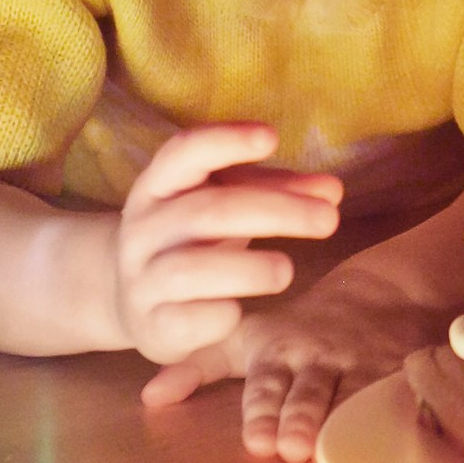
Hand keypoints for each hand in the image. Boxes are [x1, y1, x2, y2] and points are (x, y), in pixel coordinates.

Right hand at [113, 123, 342, 365]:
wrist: (131, 299)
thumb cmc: (193, 239)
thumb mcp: (225, 204)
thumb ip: (277, 192)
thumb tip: (332, 191)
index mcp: (158, 186)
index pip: (184, 153)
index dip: (225, 141)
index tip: (271, 137)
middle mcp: (142, 228)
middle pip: (209, 211)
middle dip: (275, 211)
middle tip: (328, 219)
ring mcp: (142, 278)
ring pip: (193, 269)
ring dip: (250, 268)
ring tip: (287, 270)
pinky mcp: (152, 325)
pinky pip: (189, 319)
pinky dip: (221, 314)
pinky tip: (240, 309)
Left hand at [140, 260, 453, 462]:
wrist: (381, 293)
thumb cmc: (301, 328)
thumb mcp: (248, 339)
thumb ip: (201, 366)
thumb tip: (148, 398)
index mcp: (279, 353)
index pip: (267, 384)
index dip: (263, 410)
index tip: (258, 440)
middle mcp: (319, 361)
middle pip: (309, 392)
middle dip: (300, 418)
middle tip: (291, 447)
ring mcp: (363, 368)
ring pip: (354, 396)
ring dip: (346, 423)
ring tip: (338, 451)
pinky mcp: (400, 374)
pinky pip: (401, 393)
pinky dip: (402, 411)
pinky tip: (402, 437)